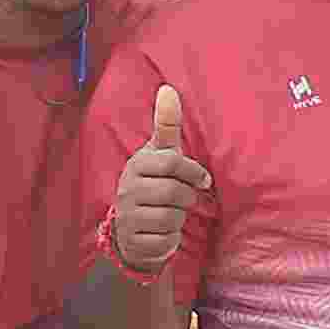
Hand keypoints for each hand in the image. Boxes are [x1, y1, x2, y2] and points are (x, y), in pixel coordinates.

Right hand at [101, 86, 203, 282]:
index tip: (202, 180)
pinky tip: (162, 231)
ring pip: (172, 217)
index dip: (193, 172)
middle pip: (175, 192)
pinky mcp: (133, 240)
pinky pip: (165, 239)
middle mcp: (127, 188)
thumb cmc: (154, 183)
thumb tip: (168, 88)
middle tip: (182, 199)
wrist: (132, 228)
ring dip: (179, 218)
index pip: (171, 163)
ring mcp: (127, 215)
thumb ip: (167, 124)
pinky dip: (170, 237)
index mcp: (137, 165)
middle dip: (186, 198)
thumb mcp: (161, 154)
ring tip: (170, 213)